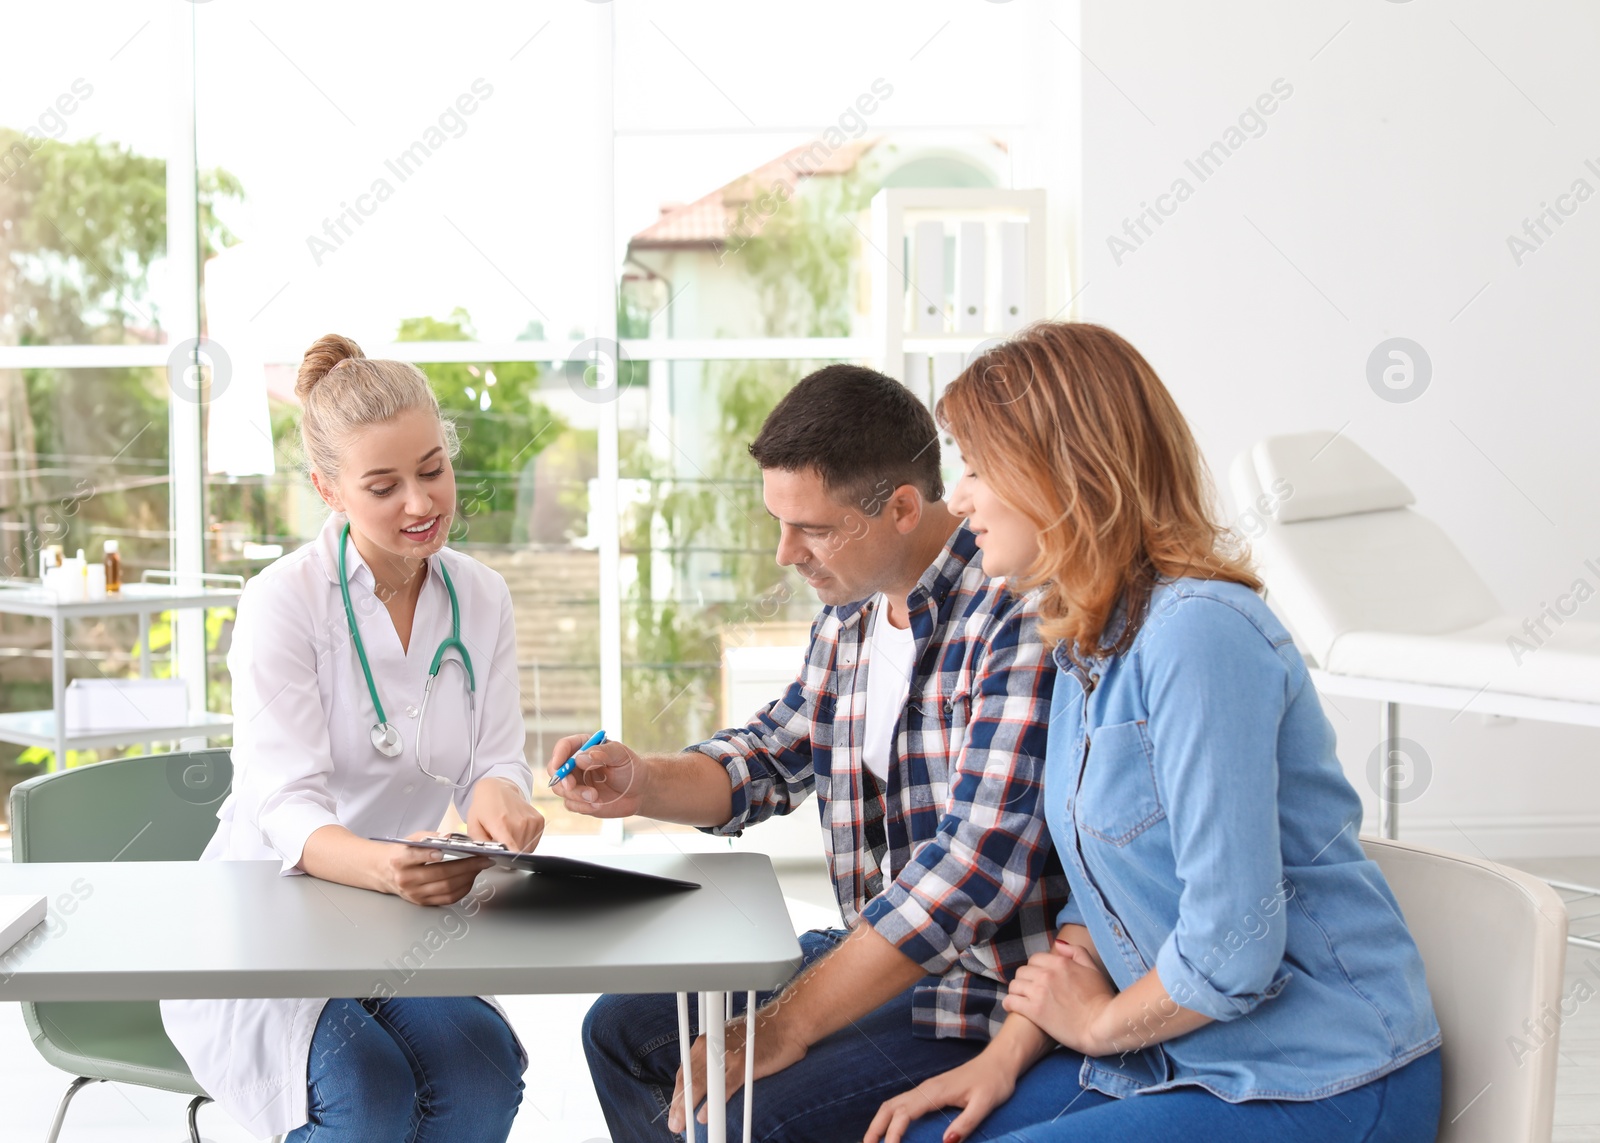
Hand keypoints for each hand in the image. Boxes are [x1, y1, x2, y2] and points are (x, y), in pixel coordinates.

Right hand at [377, 833, 491, 905]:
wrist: (386, 873)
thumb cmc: (402, 853)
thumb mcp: (410, 839)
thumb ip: (429, 837)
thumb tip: (450, 837)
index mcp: (400, 860)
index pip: (415, 857)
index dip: (429, 855)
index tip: (443, 851)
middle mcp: (406, 879)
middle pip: (440, 874)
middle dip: (466, 866)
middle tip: (482, 859)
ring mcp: (415, 893)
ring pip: (447, 888)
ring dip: (468, 877)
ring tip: (480, 867)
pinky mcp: (423, 902)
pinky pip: (447, 899)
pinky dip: (463, 889)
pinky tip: (471, 878)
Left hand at [466, 777, 544, 852]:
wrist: (498, 788)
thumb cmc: (484, 807)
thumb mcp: (473, 825)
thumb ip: (480, 845)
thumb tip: (489, 857)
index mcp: (501, 824)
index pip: (512, 849)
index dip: (510, 859)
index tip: (506, 862)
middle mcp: (519, 822)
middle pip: (519, 852)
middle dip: (510, 852)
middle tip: (501, 842)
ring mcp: (531, 821)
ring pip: (528, 848)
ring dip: (518, 846)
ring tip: (509, 835)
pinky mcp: (539, 820)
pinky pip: (534, 841)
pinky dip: (526, 840)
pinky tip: (517, 831)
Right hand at [550, 734, 646, 818]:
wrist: (639, 790)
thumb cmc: (631, 768)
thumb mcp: (622, 755)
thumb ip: (603, 753)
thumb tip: (580, 759)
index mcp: (583, 747)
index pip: (564, 747)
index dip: (558, 755)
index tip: (559, 765)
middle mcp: (575, 764)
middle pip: (555, 770)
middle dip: (561, 779)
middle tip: (571, 786)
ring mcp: (575, 782)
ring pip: (560, 789)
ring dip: (575, 795)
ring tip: (595, 797)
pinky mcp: (578, 799)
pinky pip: (570, 804)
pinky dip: (581, 806)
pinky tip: (597, 805)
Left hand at [667, 1000, 808, 1133]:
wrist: (786, 1024)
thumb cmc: (762, 1036)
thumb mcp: (731, 1041)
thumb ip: (716, 1058)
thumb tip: (706, 1084)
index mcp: (708, 1041)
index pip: (685, 1070)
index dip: (677, 1093)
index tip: (675, 1109)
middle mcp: (713, 1046)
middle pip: (688, 1080)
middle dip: (679, 1104)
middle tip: (674, 1123)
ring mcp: (727, 1056)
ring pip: (700, 1085)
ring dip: (688, 1108)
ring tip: (682, 1124)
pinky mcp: (742, 1066)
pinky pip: (722, 1089)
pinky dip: (712, 1105)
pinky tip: (704, 1117)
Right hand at [864, 1054, 1019, 1142]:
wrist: (1000, 1062)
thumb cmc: (994, 1082)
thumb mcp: (985, 1104)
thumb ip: (966, 1123)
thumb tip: (946, 1142)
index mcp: (935, 1092)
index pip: (904, 1113)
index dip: (893, 1133)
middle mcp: (925, 1089)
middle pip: (889, 1107)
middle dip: (875, 1128)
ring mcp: (926, 1089)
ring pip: (892, 1104)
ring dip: (879, 1122)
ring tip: (871, 1142)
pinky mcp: (930, 1092)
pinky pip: (902, 1104)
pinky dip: (889, 1117)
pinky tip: (891, 1129)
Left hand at [1002, 940, 1117, 1055]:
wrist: (1100, 1026)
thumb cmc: (1101, 998)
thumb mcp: (1093, 969)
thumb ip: (1076, 952)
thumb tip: (1057, 945)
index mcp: (1060, 962)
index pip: (1035, 959)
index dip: (1036, 968)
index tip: (1039, 979)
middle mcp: (1046, 974)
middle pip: (1022, 971)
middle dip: (1026, 979)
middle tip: (1031, 990)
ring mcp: (1038, 992)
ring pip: (1014, 985)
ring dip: (1017, 991)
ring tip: (1022, 998)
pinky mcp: (1034, 1010)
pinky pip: (1011, 1001)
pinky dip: (1009, 1003)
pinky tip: (1014, 1007)